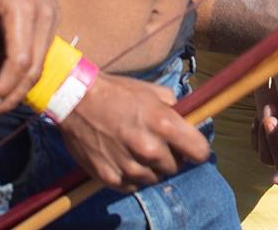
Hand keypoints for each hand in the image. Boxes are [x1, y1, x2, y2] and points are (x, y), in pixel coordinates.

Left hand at [0, 0, 59, 119]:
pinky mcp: (48, 11)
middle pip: (35, 67)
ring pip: (40, 60)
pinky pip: (40, 47)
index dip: (3, 87)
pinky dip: (22, 67)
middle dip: (10, 94)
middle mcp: (46, 13)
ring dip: (16, 83)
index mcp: (25, 9)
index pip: (21, 61)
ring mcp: (51, 12)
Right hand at [57, 72, 211, 191]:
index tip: (191, 147)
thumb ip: (176, 109)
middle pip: (175, 167)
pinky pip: (132, 186)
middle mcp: (149, 149)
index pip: (200, 151)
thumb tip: (187, 121)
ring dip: (151, 168)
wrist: (77, 101)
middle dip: (171, 156)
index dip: (197, 149)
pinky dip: (131, 177)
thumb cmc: (118, 93)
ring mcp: (128, 166)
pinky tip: (124, 160)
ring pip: (154, 178)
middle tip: (158, 144)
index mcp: (165, 125)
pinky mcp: (109, 177)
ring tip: (138, 151)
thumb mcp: (155, 92)